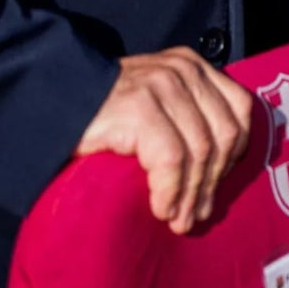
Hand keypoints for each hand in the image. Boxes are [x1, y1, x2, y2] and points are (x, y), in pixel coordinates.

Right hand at [74, 48, 252, 234]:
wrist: (49, 103)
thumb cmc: (102, 113)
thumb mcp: (156, 106)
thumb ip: (187, 121)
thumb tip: (216, 176)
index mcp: (192, 67)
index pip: (239, 110)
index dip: (234, 155)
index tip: (216, 188)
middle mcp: (182, 70)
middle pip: (223, 134)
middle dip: (212, 182)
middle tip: (196, 215)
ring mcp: (162, 86)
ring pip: (200, 151)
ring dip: (191, 195)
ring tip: (178, 219)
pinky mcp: (139, 108)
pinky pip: (171, 160)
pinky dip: (170, 191)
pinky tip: (160, 207)